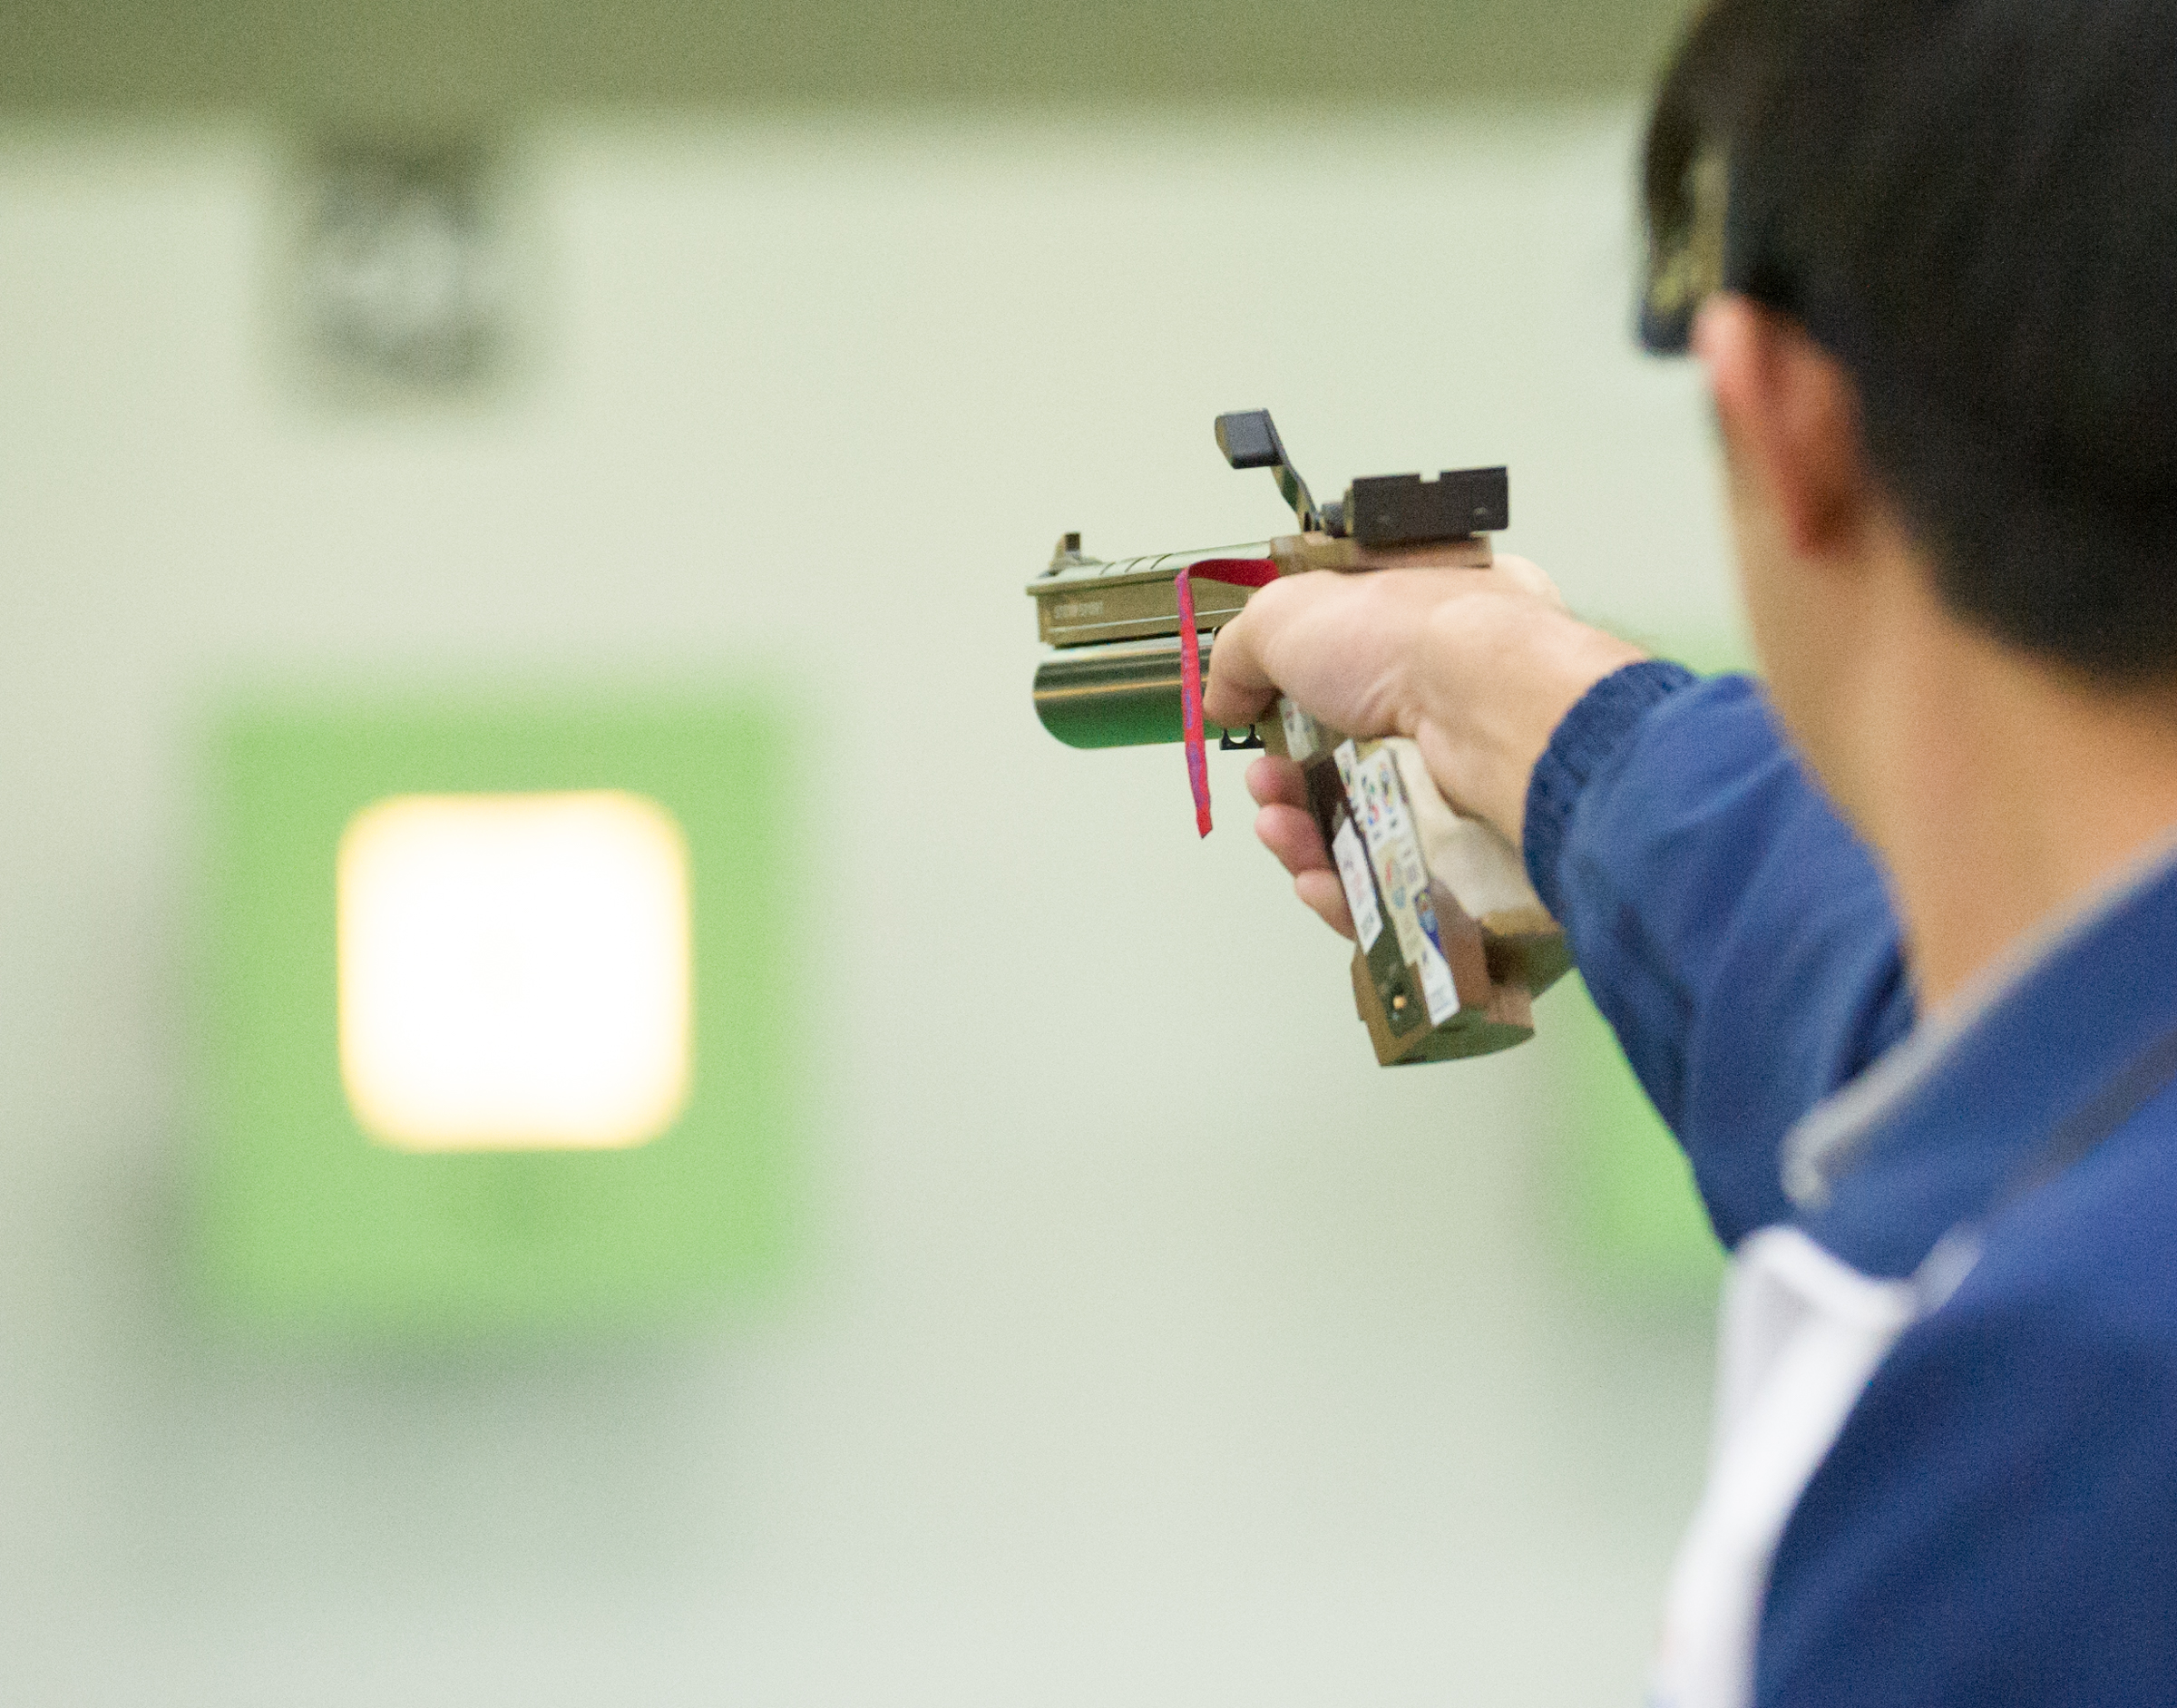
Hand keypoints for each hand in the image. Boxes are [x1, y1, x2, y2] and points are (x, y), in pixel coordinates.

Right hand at [1204, 555, 1646, 931]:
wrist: (1490, 710)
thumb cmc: (1411, 640)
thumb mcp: (1288, 614)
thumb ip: (1242, 653)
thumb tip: (1225, 697)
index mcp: (1427, 630)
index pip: (1352, 675)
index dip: (1295, 705)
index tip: (1260, 719)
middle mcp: (1455, 703)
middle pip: (1345, 764)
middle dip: (1286, 785)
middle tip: (1268, 786)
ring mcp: (1465, 783)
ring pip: (1364, 832)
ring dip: (1303, 839)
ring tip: (1283, 829)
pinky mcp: (1470, 856)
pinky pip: (1394, 888)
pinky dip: (1346, 889)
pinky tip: (1318, 875)